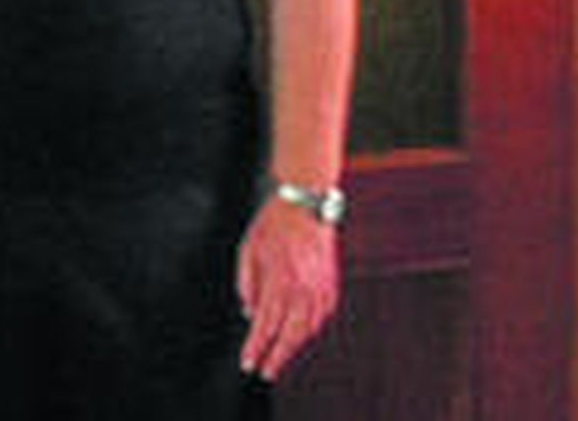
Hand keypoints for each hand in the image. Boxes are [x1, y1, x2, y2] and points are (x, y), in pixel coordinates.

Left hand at [236, 195, 339, 381]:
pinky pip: (322, 317)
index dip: (256, 347)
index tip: (248, 363)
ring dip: (293, 347)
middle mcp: (302, 288)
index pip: (265, 324)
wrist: (306, 203)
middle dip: (276, 358)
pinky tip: (301, 336)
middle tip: (265, 373)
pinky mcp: (331, 285)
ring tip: (280, 358)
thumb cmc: (272, 224)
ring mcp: (320, 288)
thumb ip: (247, 284)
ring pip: (308, 330)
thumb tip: (249, 313)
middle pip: (289, 335)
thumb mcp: (248, 249)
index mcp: (278, 280)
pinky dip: (311, 330)